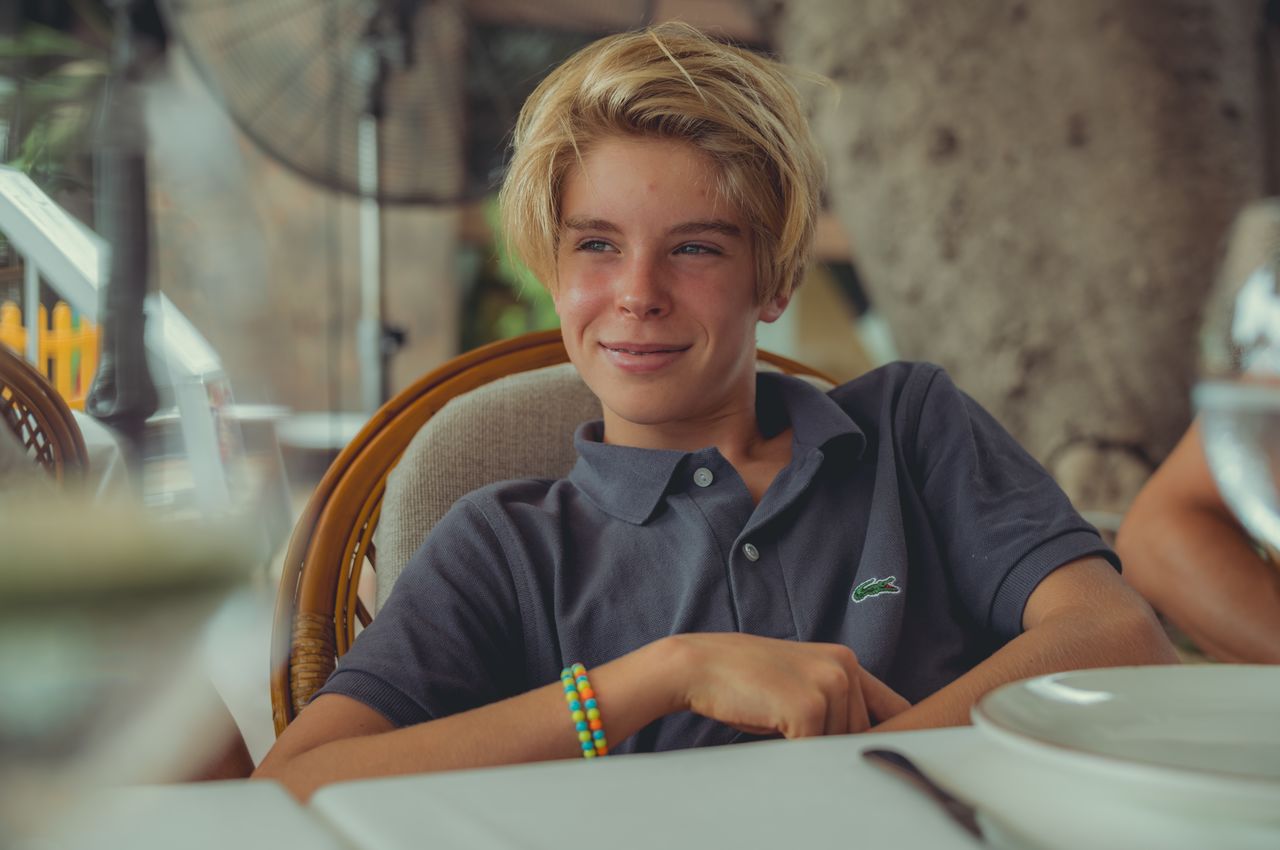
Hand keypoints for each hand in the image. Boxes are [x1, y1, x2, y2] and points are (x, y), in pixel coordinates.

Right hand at [666, 633, 909, 737]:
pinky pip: (814, 752)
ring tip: (778, 722)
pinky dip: (794, 753)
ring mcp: (829, 686)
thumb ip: (835, 701)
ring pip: (839, 745)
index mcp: (845, 659)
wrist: (701, 666)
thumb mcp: (800, 680)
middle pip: (862, 734)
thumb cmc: (746, 680)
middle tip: (794, 730)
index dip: (893, 732)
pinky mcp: (809, 708)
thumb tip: (865, 741)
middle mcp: (844, 668)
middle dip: (834, 743)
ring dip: (812, 747)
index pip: (893, 706)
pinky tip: (770, 727)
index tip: (888, 750)